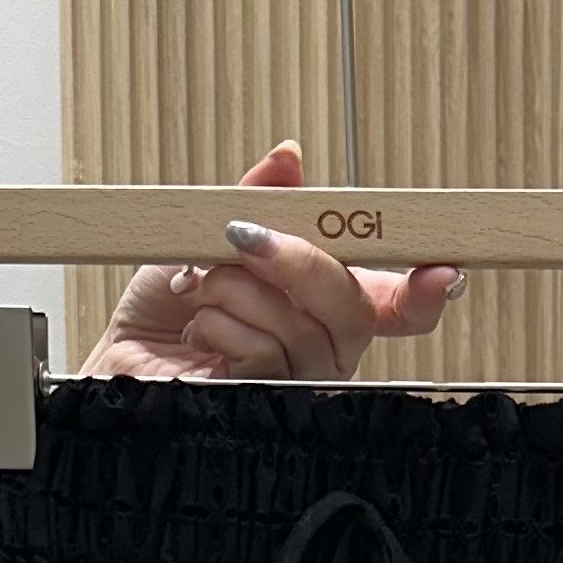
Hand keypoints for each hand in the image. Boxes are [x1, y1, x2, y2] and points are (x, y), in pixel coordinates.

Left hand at [81, 142, 464, 380]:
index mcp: (327, 307)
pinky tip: (197, 333)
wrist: (118, 359)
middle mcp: (324, 348)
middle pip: (352, 306)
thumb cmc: (165, 309)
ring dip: (233, 291)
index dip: (428, 292)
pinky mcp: (264, 404)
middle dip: (296, 259)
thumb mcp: (208, 235)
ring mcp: (297, 380)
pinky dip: (215, 324)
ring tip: (198, 294)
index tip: (443, 271)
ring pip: (300, 325)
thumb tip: (288, 157)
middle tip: (241, 237)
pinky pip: (260, 353)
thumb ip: (258, 200)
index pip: (399, 307)